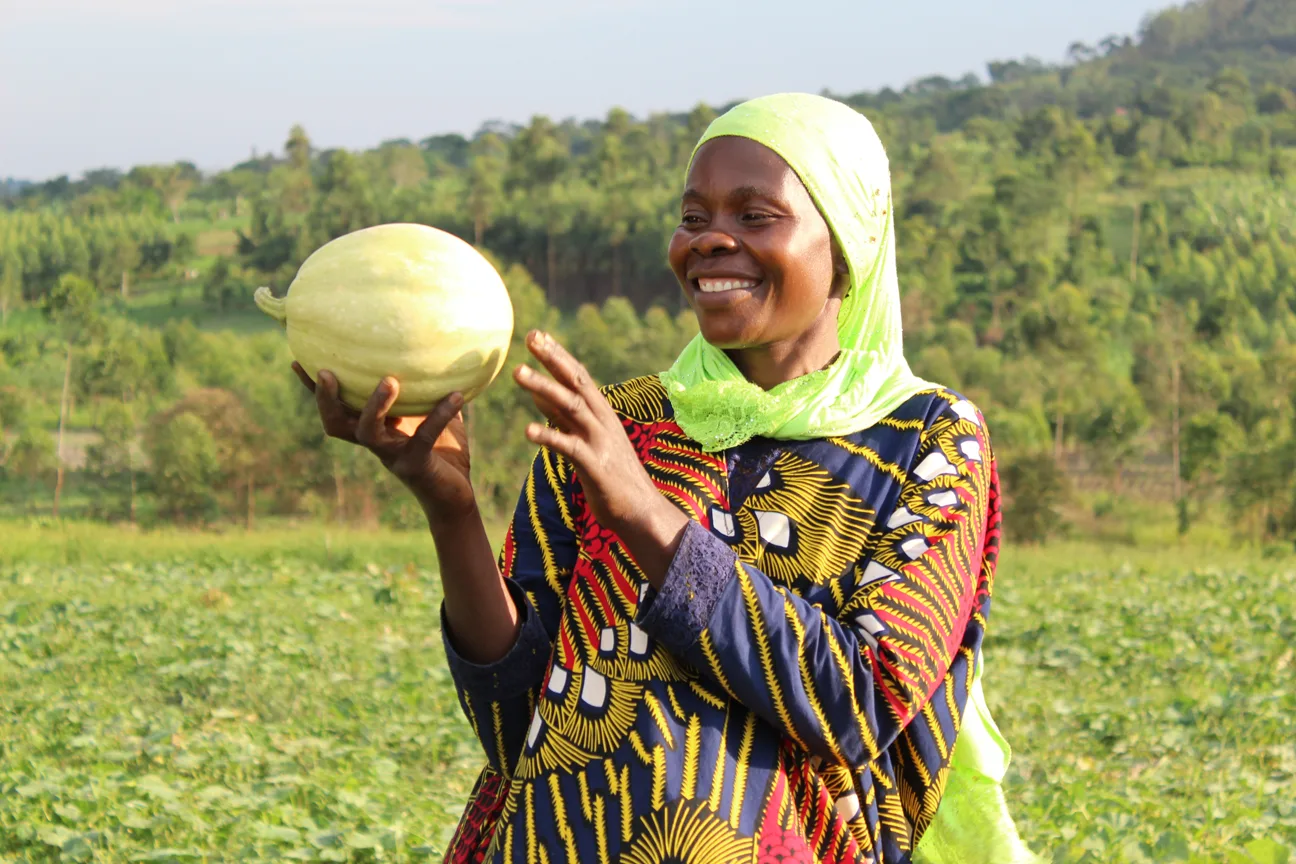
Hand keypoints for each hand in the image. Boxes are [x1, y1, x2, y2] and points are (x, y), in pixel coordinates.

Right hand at [292, 362, 477, 525]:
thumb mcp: (433, 414)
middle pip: (336, 423)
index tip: (298, 360)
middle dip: (326, 399)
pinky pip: (424, 436)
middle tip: (326, 371)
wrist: (455, 496)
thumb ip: (429, 388)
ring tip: (390, 380)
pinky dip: (440, 414)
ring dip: (375, 406)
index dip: (313, 390)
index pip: (336, 408)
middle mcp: (376, 443)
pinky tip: (457, 395)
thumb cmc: (444, 452)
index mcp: (373, 429)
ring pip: (369, 432)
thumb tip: (436, 350)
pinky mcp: (416, 465)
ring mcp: (393, 456)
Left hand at [512, 331, 687, 585]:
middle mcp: (602, 422)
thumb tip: (537, 392)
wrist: (642, 512)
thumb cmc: (611, 478)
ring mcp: (600, 442)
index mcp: (601, 414)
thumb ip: (563, 417)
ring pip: (570, 407)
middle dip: (552, 358)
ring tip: (517, 372)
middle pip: (575, 382)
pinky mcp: (596, 466)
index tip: (536, 334)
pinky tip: (527, 431)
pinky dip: (549, 436)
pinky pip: (570, 447)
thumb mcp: (585, 440)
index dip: (557, 354)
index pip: (577, 376)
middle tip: (530, 336)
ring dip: (543, 387)